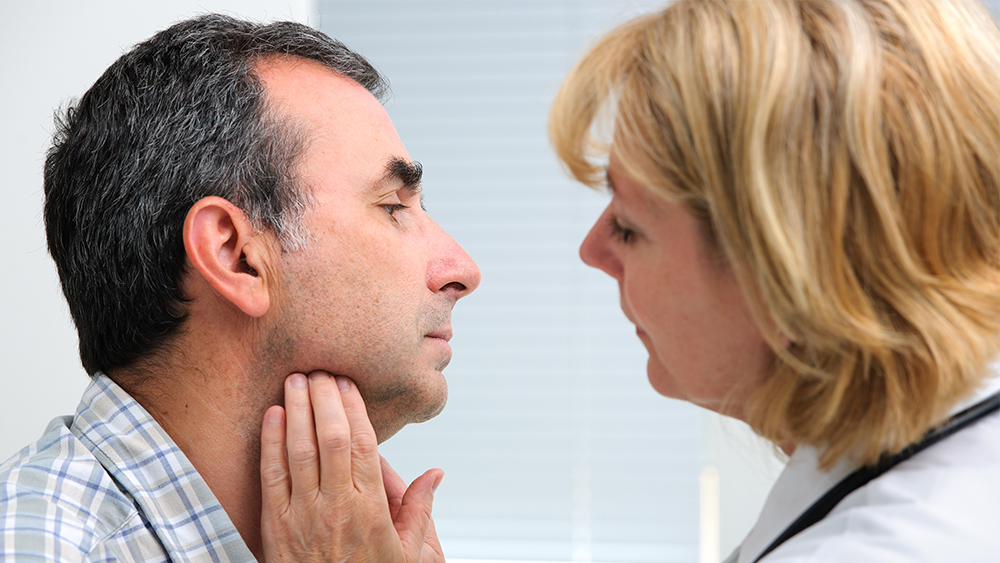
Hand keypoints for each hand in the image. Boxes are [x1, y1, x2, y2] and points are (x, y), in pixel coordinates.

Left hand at [260, 371, 443, 561]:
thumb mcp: (410, 555)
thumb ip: (420, 511)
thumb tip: (434, 475)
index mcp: (370, 511)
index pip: (362, 445)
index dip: (354, 409)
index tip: (348, 383)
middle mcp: (336, 508)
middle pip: (331, 439)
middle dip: (324, 399)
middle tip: (320, 369)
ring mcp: (303, 516)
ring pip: (299, 451)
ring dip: (296, 411)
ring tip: (296, 380)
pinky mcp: (276, 526)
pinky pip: (271, 476)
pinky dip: (270, 443)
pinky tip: (272, 416)